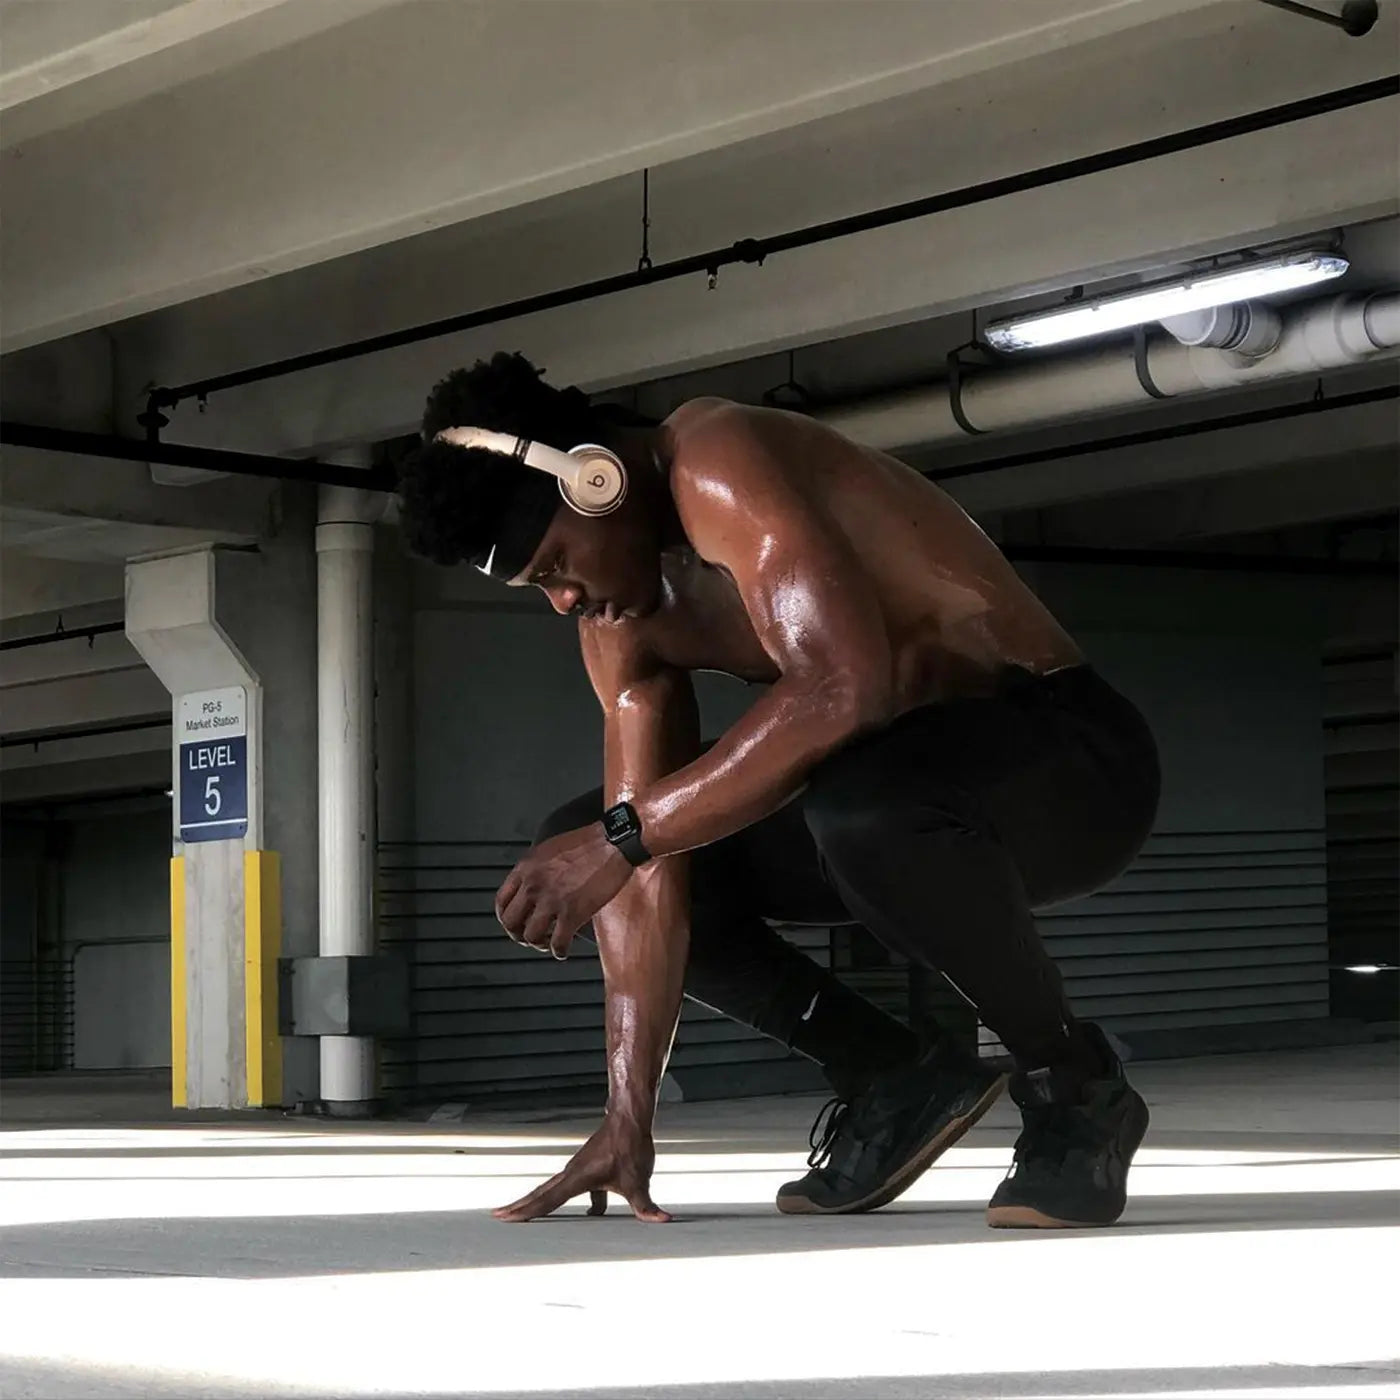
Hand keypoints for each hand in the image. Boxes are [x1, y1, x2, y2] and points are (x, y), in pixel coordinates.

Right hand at [493, 1115, 670, 1222]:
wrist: (630, 1117)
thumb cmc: (630, 1146)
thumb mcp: (639, 1181)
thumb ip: (646, 1206)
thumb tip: (661, 1221)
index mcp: (577, 1178)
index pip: (546, 1200)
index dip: (525, 1212)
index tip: (504, 1217)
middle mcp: (572, 1173)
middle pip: (540, 1194)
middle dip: (520, 1206)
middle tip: (497, 1215)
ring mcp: (578, 1169)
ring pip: (551, 1189)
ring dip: (536, 1202)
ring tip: (518, 1214)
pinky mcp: (587, 1167)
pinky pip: (571, 1187)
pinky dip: (569, 1198)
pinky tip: (591, 1214)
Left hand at [495, 822, 633, 959]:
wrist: (614, 842)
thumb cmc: (589, 842)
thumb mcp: (550, 849)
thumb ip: (536, 868)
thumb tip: (533, 884)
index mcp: (526, 868)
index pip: (502, 901)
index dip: (505, 917)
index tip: (514, 922)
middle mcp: (533, 885)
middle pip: (510, 922)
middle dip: (518, 934)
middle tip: (529, 936)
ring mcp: (552, 901)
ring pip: (531, 936)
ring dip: (538, 944)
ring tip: (548, 943)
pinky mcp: (572, 913)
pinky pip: (558, 943)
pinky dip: (559, 951)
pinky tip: (564, 950)